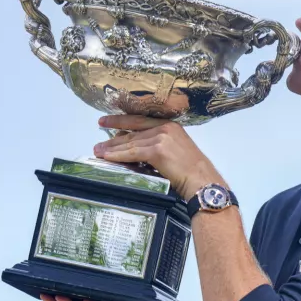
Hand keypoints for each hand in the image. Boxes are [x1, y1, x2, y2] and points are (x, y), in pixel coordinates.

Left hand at [92, 115, 223, 200]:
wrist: (203, 180)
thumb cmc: (193, 172)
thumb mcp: (176, 151)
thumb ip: (160, 145)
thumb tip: (138, 148)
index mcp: (171, 125)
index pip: (140, 120)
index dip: (121, 121)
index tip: (105, 122)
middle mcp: (166, 127)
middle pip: (133, 131)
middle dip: (112, 137)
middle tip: (98, 142)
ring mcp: (161, 137)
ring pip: (130, 142)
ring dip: (112, 148)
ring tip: (98, 151)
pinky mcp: (157, 150)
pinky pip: (132, 153)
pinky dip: (118, 155)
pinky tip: (107, 157)